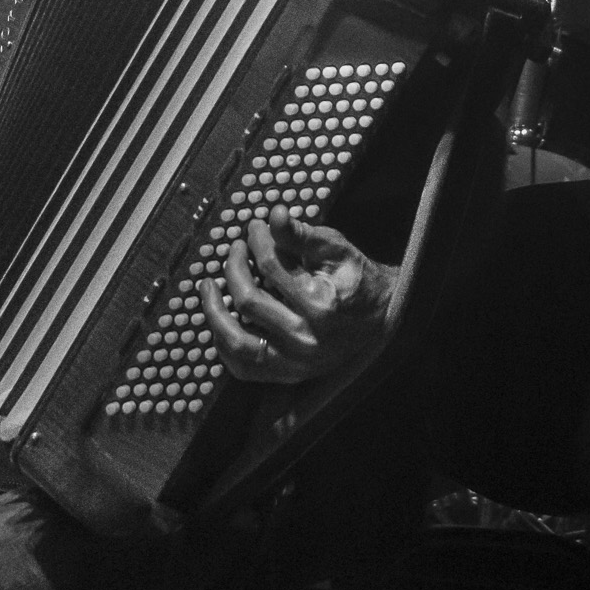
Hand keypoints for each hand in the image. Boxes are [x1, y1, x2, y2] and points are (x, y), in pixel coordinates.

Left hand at [199, 205, 396, 384]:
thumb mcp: (336, 249)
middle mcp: (307, 339)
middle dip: (234, 267)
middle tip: (235, 248)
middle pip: (249, 301)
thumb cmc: (356, 278)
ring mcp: (296, 363)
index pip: (271, 266)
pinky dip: (224, 345)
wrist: (382, 317)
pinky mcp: (288, 375)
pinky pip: (243, 368)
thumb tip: (274, 214)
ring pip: (238, 343)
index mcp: (321, 304)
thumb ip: (302, 233)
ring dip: (214, 312)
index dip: (256, 240)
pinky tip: (220, 320)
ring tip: (207, 286)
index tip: (253, 226)